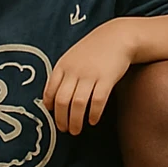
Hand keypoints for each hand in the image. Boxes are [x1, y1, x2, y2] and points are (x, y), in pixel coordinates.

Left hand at [44, 18, 135, 134]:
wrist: (117, 36)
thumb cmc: (94, 49)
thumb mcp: (73, 57)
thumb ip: (63, 74)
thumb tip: (53, 99)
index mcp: (63, 65)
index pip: (50, 91)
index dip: (50, 106)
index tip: (53, 115)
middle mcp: (74, 71)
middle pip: (62, 101)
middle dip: (61, 119)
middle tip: (64, 129)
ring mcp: (90, 74)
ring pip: (78, 104)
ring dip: (75, 121)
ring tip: (76, 130)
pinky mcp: (107, 78)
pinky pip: (97, 101)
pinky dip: (94, 114)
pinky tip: (93, 120)